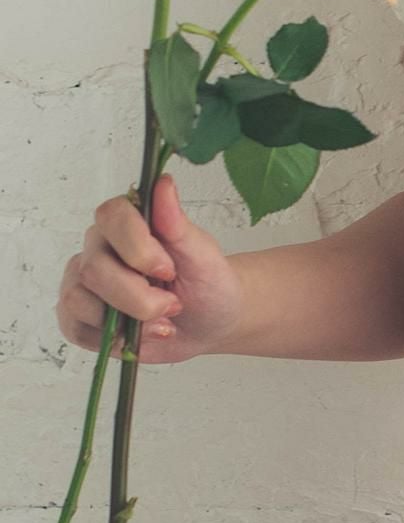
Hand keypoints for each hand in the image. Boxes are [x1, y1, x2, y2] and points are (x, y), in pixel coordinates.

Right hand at [57, 172, 247, 364]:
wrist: (209, 322)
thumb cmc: (208, 283)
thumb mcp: (203, 254)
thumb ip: (177, 222)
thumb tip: (163, 184)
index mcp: (129, 222)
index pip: (111, 216)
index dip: (136, 247)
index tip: (168, 269)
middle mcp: (100, 247)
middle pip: (94, 269)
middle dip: (139, 297)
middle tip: (173, 304)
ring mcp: (84, 281)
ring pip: (80, 299)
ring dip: (127, 320)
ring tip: (160, 320)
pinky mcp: (78, 316)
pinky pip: (75, 327)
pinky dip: (112, 338)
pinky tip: (138, 335)